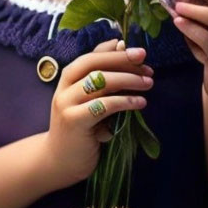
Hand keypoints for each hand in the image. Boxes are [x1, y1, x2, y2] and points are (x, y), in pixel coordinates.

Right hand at [44, 38, 153, 187]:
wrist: (59, 161)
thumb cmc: (81, 127)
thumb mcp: (90, 99)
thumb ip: (103, 76)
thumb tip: (120, 46)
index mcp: (69, 76)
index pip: (93, 55)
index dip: (116, 52)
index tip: (140, 53)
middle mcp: (65, 86)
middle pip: (96, 65)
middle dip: (124, 61)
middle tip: (148, 65)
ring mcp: (67, 103)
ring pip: (101, 82)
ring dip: (129, 80)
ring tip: (148, 83)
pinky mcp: (74, 121)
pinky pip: (104, 105)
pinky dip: (125, 101)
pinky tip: (140, 102)